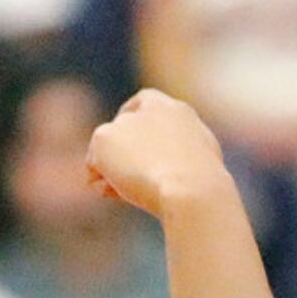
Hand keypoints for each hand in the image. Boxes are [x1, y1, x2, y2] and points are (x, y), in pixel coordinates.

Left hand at [86, 90, 227, 221]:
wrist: (190, 189)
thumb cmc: (202, 186)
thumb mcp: (200, 163)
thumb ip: (179, 151)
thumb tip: (169, 160)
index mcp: (177, 111)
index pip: (146, 102)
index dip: (133, 121)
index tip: (127, 141)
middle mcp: (149, 108)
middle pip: (121, 132)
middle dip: (120, 158)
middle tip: (126, 186)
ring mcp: (124, 122)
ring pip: (106, 155)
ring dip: (115, 176)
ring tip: (140, 194)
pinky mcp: (104, 136)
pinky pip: (94, 172)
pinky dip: (106, 187)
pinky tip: (128, 195)